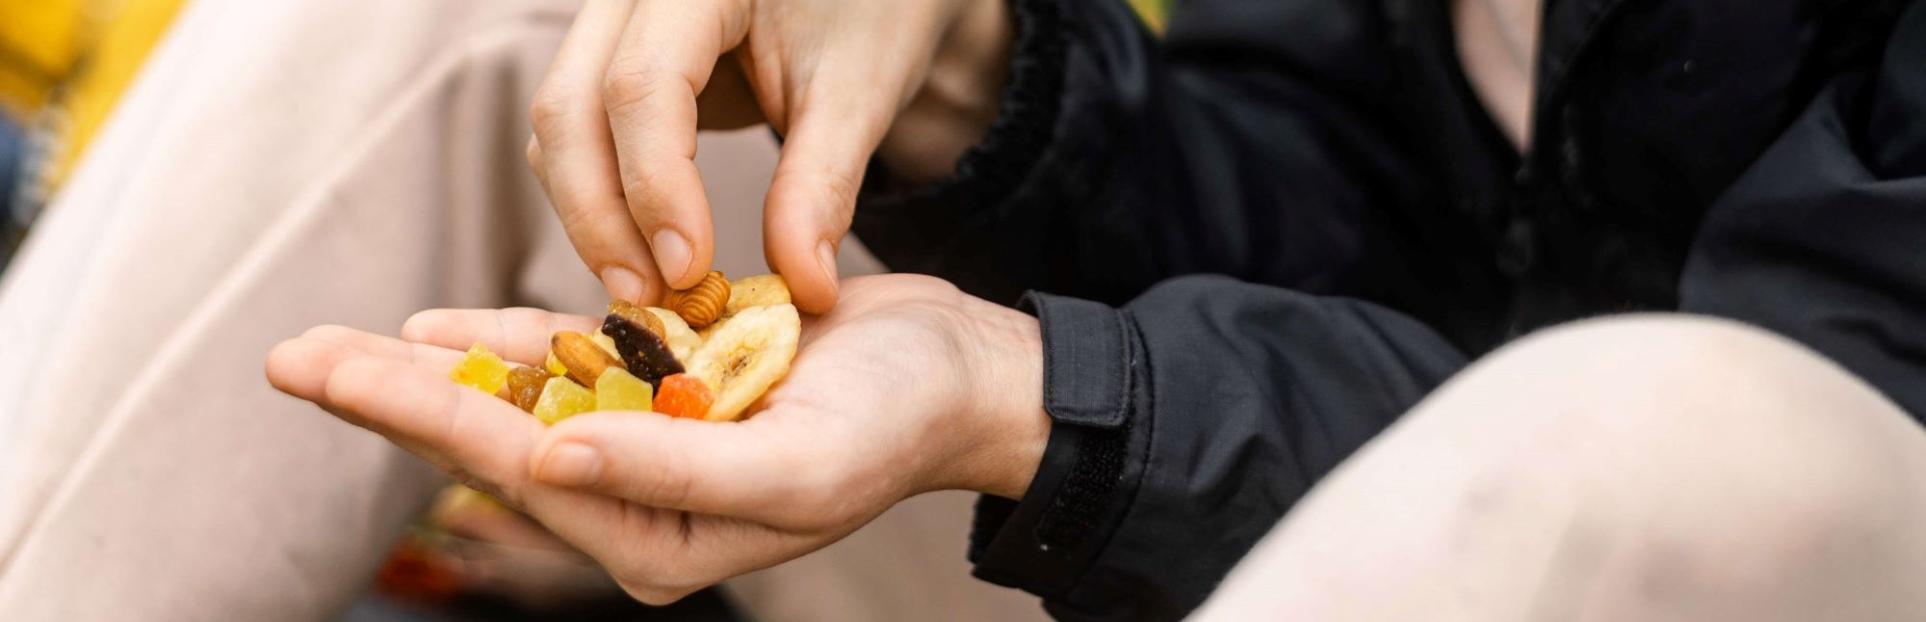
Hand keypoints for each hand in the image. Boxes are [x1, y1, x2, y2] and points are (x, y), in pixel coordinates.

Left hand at [265, 274, 1048, 602]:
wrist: (958, 374)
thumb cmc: (893, 426)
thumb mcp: (791, 466)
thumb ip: (670, 471)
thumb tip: (544, 459)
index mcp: (662, 538)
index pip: (521, 466)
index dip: (420, 413)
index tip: (334, 374)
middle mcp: (642, 498)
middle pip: (497, 437)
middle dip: (395, 397)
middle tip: (295, 360)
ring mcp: (653, 440)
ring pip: (521, 399)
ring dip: (434, 369)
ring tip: (336, 351)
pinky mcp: (670, 387)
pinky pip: (574, 365)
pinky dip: (508, 342)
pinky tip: (442, 327)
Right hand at [525, 0, 1013, 311]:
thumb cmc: (871, 14)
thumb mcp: (857, 93)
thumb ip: (821, 187)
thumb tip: (803, 292)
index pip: (642, 84)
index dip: (654, 184)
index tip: (689, 269)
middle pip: (571, 105)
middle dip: (601, 214)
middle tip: (651, 299)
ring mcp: (612, 21)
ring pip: (561, 124)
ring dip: (593, 214)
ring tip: (654, 290)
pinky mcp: (612, 59)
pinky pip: (579, 131)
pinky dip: (602, 197)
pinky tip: (649, 252)